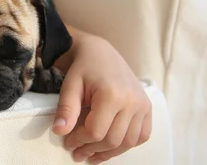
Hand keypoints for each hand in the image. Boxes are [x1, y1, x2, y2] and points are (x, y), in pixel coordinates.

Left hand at [52, 29, 151, 163]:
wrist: (100, 52)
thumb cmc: (84, 67)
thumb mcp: (70, 85)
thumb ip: (66, 109)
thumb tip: (59, 132)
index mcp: (112, 94)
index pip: (96, 132)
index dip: (79, 141)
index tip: (67, 142)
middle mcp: (132, 101)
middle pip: (112, 140)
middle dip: (92, 149)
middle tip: (77, 152)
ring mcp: (143, 105)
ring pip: (128, 142)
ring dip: (109, 152)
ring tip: (91, 154)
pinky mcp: (147, 108)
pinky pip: (141, 136)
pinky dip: (126, 145)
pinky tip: (110, 146)